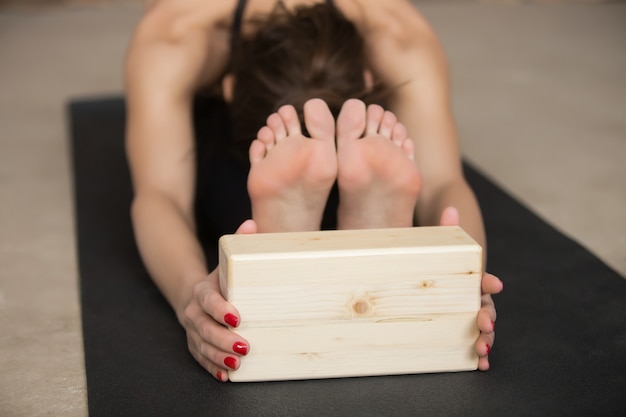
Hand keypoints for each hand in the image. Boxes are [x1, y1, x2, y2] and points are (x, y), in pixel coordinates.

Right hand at [180, 219, 256, 381]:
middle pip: (204, 327)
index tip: (236, 317)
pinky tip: (225, 375)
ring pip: (201, 346)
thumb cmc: (218, 279)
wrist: (192, 292)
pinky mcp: (194, 344)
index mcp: (201, 290)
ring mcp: (191, 330)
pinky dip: (212, 367)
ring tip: (236, 364)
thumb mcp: (226, 261)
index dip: (220, 309)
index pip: (208, 300)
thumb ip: (238, 243)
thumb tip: (252, 224)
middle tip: (243, 346)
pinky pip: (200, 358)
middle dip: (223, 338)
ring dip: (218, 356)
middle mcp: (193, 312)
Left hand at [439, 207, 502, 370]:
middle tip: (484, 325)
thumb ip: (446, 232)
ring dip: (485, 340)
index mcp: (470, 279)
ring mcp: (464, 315)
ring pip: (481, 328)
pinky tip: (478, 365)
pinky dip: (476, 354)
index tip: (494, 284)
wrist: (422, 275)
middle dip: (487, 318)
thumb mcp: (439, 249)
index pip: (481, 279)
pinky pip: (467, 343)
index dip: (488, 281)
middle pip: (485, 308)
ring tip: (482, 351)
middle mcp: (471, 298)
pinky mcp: (454, 330)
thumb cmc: (435, 264)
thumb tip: (450, 209)